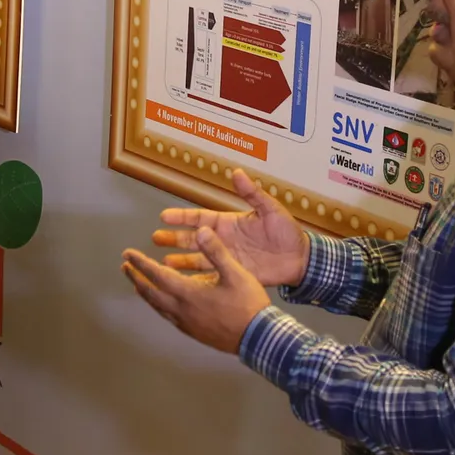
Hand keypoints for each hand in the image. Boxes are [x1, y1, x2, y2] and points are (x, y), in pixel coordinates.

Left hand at [122, 226, 273, 354]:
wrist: (258, 338)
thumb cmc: (248, 304)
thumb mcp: (236, 273)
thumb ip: (216, 251)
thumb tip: (201, 231)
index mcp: (188, 293)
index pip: (157, 274)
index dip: (141, 263)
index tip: (128, 254)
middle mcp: (181, 309)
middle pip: (151, 292)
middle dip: (136, 277)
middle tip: (125, 267)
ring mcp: (185, 323)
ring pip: (157, 306)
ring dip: (145, 293)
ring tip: (137, 284)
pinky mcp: (193, 332)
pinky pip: (167, 316)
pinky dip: (158, 305)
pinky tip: (162, 304)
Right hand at [151, 170, 309, 287]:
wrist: (300, 259)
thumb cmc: (286, 231)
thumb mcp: (270, 209)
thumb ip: (252, 193)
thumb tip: (237, 172)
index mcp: (228, 223)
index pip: (200, 218)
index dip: (182, 217)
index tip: (164, 216)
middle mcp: (223, 240)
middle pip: (193, 239)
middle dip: (174, 238)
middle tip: (155, 239)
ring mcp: (226, 258)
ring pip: (197, 259)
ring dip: (180, 261)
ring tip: (162, 264)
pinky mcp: (233, 274)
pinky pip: (210, 277)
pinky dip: (196, 279)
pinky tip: (182, 282)